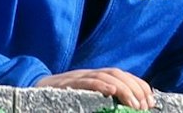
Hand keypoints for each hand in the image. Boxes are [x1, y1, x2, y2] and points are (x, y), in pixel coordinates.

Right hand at [37, 68, 155, 109]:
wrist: (31, 93)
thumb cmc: (60, 100)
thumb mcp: (85, 101)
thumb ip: (101, 102)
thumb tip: (125, 109)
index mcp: (95, 78)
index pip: (123, 75)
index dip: (139, 85)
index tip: (151, 101)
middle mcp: (88, 74)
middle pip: (117, 73)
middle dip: (135, 88)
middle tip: (145, 106)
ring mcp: (78, 77)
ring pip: (106, 75)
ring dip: (124, 89)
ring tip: (134, 105)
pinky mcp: (67, 84)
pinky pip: (87, 82)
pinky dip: (101, 85)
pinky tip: (112, 92)